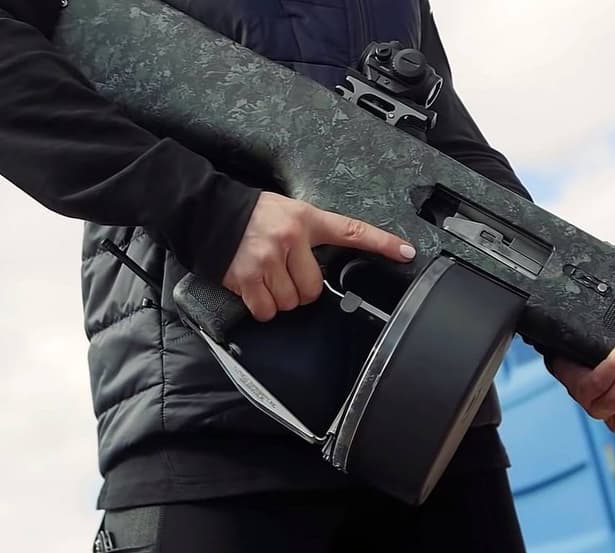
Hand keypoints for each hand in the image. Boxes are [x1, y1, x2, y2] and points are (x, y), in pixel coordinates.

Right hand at [224, 191, 415, 320]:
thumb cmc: (252, 215)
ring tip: (267, 278)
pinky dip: (262, 307)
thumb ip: (310, 234)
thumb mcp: (289, 212)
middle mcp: (290, 239)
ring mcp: (267, 259)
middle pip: (314, 288)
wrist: (208, 212)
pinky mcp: (246, 277)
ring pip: (291, 302)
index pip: (352, 230)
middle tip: (286, 273)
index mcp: (306, 219)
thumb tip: (324, 271)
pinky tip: (254, 288)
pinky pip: (266, 310)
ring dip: (281, 299)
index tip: (406, 252)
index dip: (382, 243)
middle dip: (301, 289)